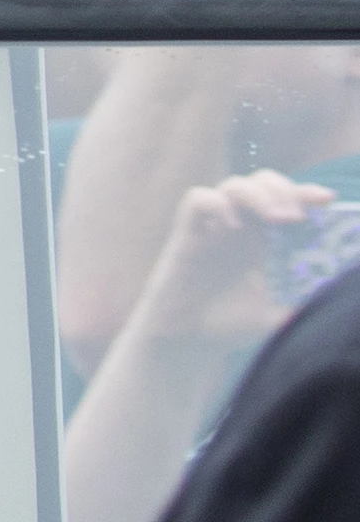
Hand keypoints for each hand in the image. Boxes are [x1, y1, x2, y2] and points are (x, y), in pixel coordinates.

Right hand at [131, 170, 335, 347]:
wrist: (189, 340)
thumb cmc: (231, 326)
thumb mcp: (279, 315)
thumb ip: (303, 307)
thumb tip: (336, 307)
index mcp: (263, 238)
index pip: (285, 199)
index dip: (305, 192)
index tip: (327, 199)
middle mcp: (240, 227)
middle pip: (261, 181)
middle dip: (283, 190)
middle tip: (295, 218)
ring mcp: (213, 228)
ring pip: (233, 184)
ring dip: (258, 195)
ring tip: (274, 219)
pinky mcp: (187, 233)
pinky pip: (197, 199)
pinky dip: (217, 204)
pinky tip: (231, 227)